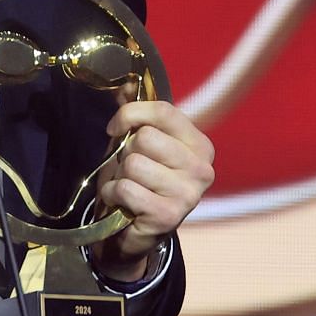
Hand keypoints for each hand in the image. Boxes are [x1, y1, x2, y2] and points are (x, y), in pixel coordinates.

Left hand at [90, 96, 214, 283]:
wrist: (133, 233)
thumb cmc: (139, 182)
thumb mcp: (138, 145)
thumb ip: (136, 114)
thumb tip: (124, 81)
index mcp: (199, 145)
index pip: (164, 111)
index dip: (131, 114)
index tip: (115, 128)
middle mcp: (202, 168)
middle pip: (146, 138)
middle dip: (126, 153)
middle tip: (130, 170)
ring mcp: (189, 194)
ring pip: (133, 163)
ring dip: (119, 176)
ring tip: (128, 187)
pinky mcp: (169, 215)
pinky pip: (126, 188)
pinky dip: (114, 194)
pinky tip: (123, 203)